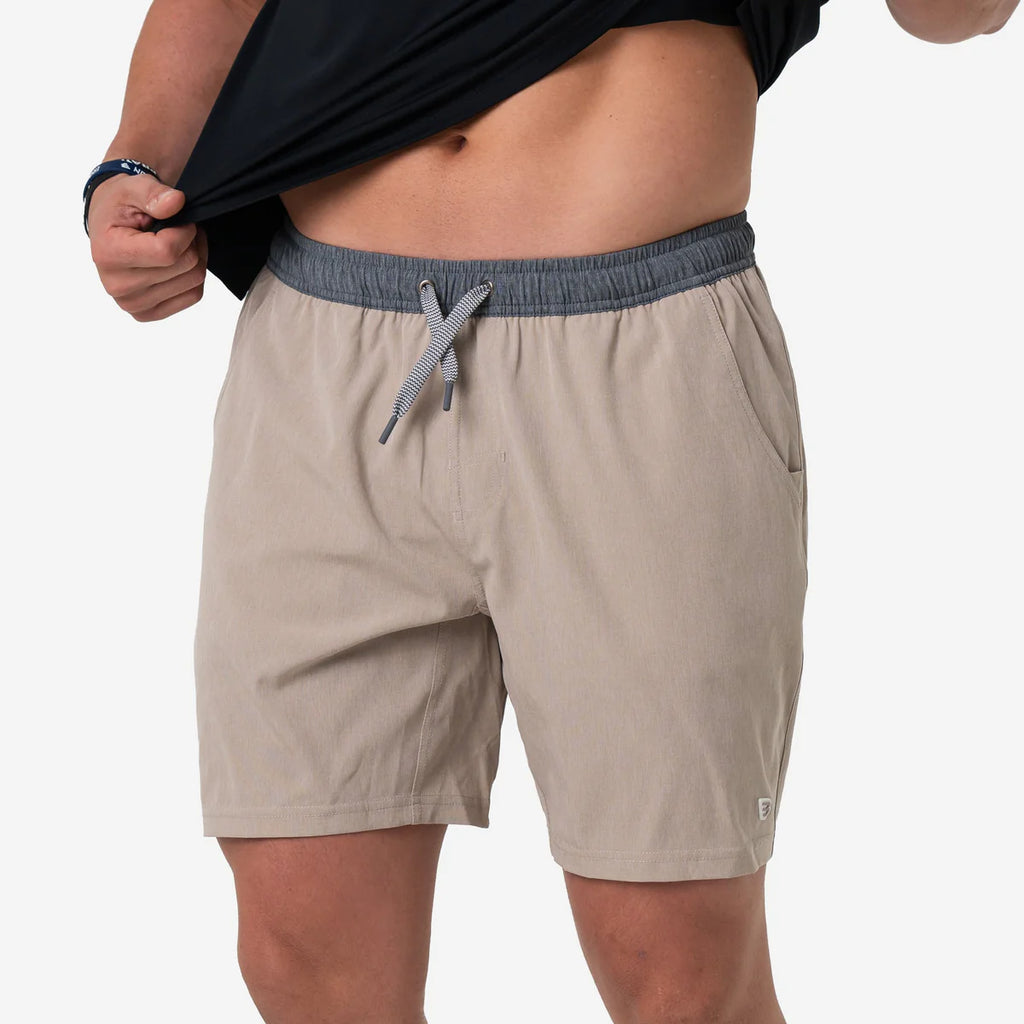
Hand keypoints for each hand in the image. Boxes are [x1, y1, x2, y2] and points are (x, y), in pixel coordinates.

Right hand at [88, 173, 207, 320]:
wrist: (110, 226)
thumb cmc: (119, 207)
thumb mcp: (131, 188)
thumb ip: (152, 193)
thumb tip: (176, 202)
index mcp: (108, 254)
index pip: (167, 251)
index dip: (184, 231)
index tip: (178, 218)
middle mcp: (118, 286)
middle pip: (185, 266)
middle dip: (190, 242)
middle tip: (179, 229)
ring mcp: (134, 305)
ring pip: (194, 281)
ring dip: (195, 257)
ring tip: (178, 242)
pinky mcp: (149, 313)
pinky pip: (193, 295)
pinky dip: (193, 275)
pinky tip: (178, 261)